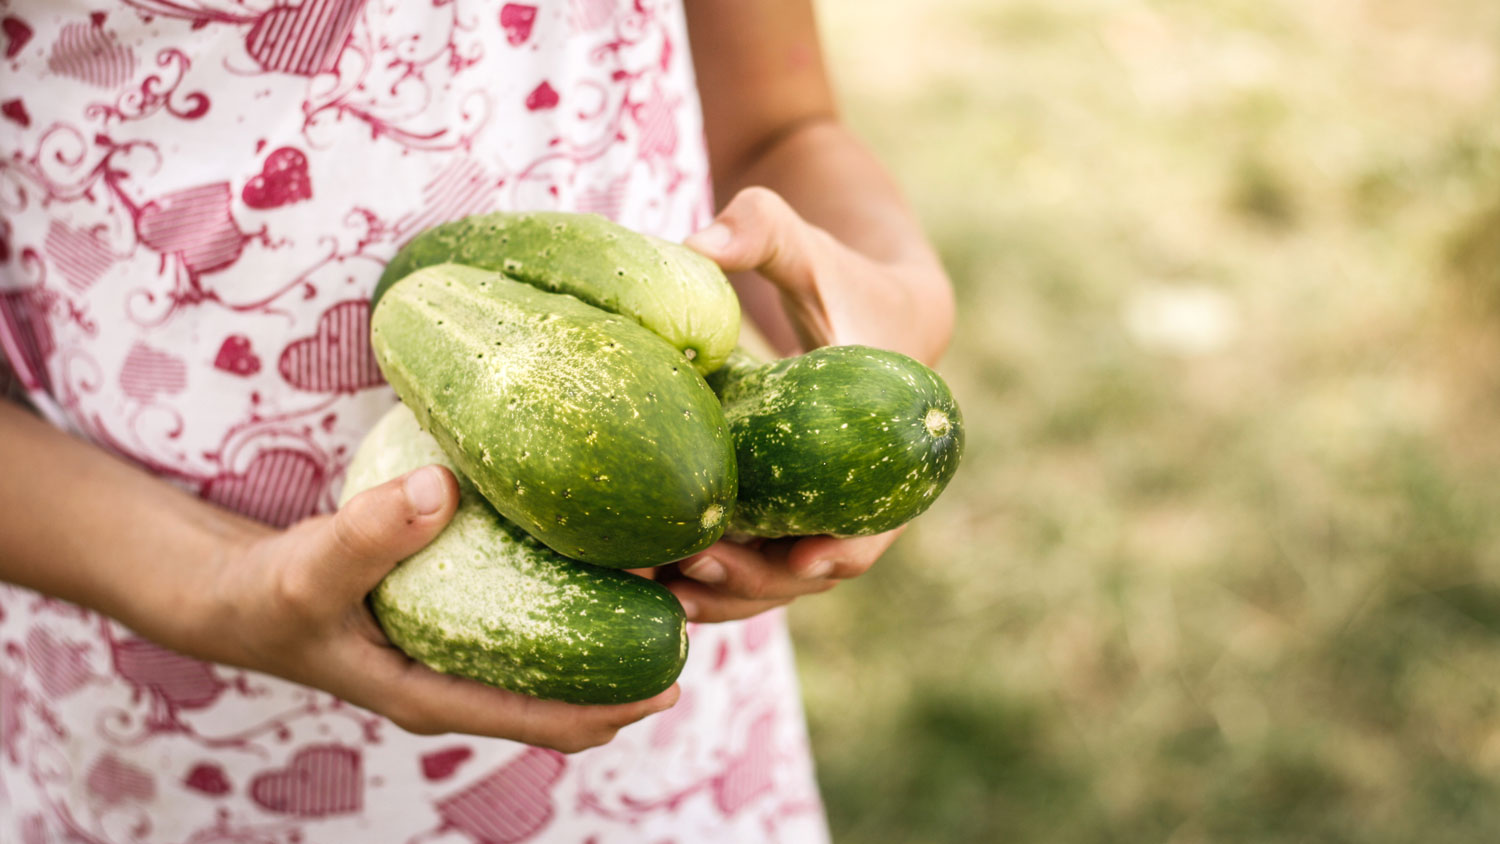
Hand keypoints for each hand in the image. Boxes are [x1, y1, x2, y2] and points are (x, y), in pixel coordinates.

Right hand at [189, 465, 678, 751]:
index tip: (676, 678)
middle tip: (696, 605)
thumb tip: (440, 489)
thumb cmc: (267, 595)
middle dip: (633, 662)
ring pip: (558, 649)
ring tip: (673, 574)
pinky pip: (532, 612)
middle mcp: (462, 679)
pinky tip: (603, 546)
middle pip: (569, 689)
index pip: (545, 718)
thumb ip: (366, 535)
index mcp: (436, 694)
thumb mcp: (308, 569)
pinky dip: (572, 590)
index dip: (615, 705)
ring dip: (614, 623)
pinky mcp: (458, 612)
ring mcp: (462, 649)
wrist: (232, 592)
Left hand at [674, 186, 951, 622]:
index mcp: (885, 439)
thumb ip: (761, 230)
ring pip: (777, 578)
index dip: (843, 547)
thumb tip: (698, 243)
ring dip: (725, 595)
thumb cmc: (833, 273)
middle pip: (814, 568)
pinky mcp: (782, 510)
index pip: (874, 519)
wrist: (859, 306)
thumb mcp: (802, 244)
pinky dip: (709, 577)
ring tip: (658, 594)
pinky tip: (648, 581)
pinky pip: (752, 559)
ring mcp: (816, 507)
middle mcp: (857, 490)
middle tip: (689, 577)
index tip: (802, 561)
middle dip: (756, 583)